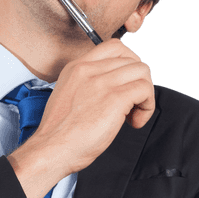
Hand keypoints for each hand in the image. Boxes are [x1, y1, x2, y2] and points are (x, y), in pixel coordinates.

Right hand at [8, 39, 154, 197]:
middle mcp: (89, 70)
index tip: (125, 84)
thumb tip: (110, 90)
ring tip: (132, 114)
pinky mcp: (115, 98)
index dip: (128, 64)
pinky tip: (134, 121)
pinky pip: (145, 90)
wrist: (51, 150)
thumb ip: (87, 86)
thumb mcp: (68, 97)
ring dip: (145, 94)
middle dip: (137, 82)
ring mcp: (103, 82)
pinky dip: (147, 107)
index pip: (114, 47)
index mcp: (76, 67)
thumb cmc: (58, 135)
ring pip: (142, 72)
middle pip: (132, 60)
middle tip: (130, 104)